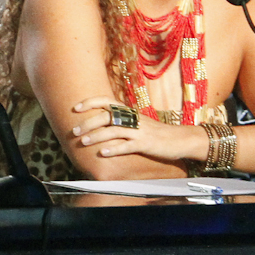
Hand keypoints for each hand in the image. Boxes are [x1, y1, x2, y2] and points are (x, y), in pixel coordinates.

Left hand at [66, 97, 207, 165]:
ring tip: (83, 142)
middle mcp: (133, 118)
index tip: (75, 108)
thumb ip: (121, 120)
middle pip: (107, 116)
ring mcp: (139, 131)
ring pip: (114, 131)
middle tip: (74, 131)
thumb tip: (101, 121)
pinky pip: (127, 146)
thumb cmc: (156, 132)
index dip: (90, 102)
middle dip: (88, 123)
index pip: (107, 101)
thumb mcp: (137, 122)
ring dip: (97, 136)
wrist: (180, 139)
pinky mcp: (146, 144)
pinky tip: (103, 153)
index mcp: (129, 111)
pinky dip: (114, 149)